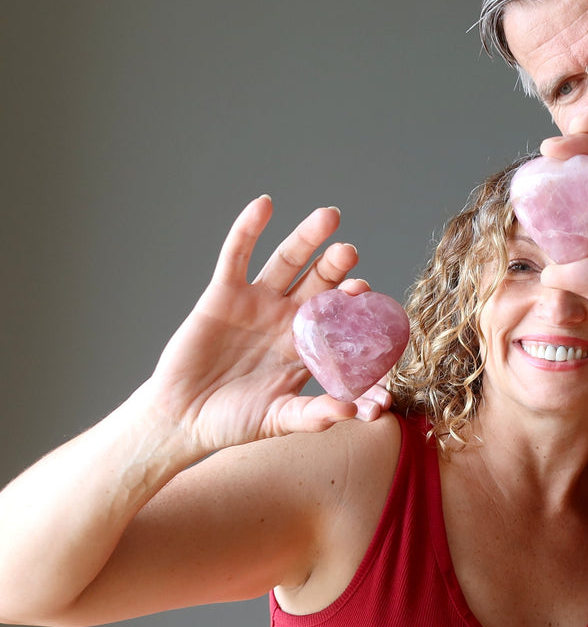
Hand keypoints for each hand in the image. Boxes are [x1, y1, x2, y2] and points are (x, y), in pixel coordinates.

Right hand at [144, 196, 370, 454]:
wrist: (183, 419)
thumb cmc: (234, 421)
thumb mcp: (278, 420)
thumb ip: (314, 415)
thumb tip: (351, 412)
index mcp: (307, 345)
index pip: (338, 317)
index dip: (352, 304)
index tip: (364, 293)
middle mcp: (286, 317)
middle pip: (318, 282)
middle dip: (335, 265)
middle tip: (350, 252)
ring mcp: (256, 302)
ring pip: (286, 262)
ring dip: (306, 239)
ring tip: (327, 217)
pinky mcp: (222, 294)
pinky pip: (237, 256)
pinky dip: (248, 229)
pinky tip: (264, 205)